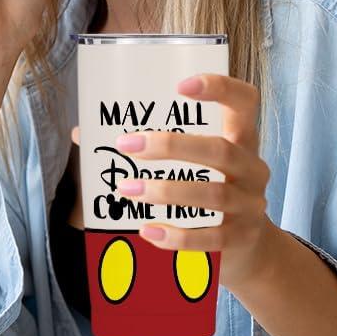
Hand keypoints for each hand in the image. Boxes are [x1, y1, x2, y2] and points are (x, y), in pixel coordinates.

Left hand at [106, 74, 279, 291]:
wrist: (249, 249)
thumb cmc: (211, 192)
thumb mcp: (196, 165)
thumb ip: (150, 146)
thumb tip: (84, 133)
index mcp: (242, 138)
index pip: (245, 101)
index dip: (220, 87)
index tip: (181, 86)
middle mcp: (252, 168)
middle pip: (220, 150)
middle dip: (171, 146)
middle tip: (126, 145)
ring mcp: (250, 205)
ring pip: (212, 195)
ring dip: (165, 191)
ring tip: (126, 189)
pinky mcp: (242, 238)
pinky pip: (210, 238)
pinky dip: (176, 235)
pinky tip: (147, 230)